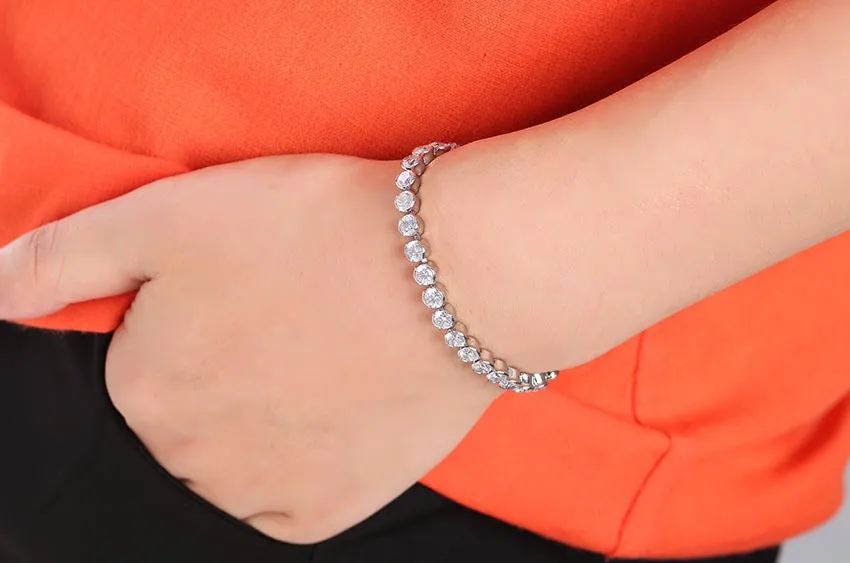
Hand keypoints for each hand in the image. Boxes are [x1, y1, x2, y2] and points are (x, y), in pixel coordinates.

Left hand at [0, 154, 500, 541]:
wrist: (451, 277)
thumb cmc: (310, 232)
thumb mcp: (168, 214)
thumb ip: (60, 258)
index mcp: (144, 389)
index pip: (145, 364)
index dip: (197, 315)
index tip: (252, 282)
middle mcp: (188, 460)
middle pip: (189, 419)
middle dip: (225, 371)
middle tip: (294, 314)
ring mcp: (261, 495)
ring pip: (236, 463)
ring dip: (265, 419)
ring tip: (324, 355)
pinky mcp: (330, 511)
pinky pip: (290, 499)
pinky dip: (305, 460)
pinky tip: (338, 408)